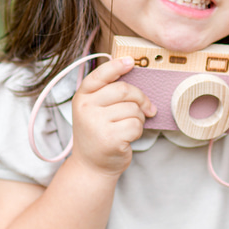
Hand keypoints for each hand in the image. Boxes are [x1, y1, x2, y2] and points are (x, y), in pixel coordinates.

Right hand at [69, 57, 155, 176]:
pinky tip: (128, 137)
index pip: (100, 74)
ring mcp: (96, 123)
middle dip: (140, 98)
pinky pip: (136, 125)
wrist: (91, 166)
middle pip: (124, 90)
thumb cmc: (98, 134)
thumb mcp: (95, 110)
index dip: (117, 66)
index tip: (130, 61)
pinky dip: (138, 131)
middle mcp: (86, 108)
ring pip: (133, 109)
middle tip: (146, 108)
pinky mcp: (109, 138)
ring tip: (129, 126)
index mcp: (82, 97)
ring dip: (139, 118)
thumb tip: (133, 74)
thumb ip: (107, 93)